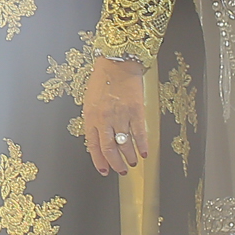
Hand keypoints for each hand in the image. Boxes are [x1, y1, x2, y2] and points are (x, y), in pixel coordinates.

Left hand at [82, 56, 150, 175]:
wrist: (117, 64)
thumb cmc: (102, 80)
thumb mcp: (89, 101)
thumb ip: (93, 120)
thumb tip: (98, 138)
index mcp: (91, 117)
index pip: (93, 146)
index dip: (99, 161)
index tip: (104, 170)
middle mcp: (105, 119)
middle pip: (110, 149)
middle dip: (116, 164)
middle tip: (120, 171)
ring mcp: (121, 116)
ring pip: (125, 145)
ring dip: (129, 157)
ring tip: (132, 162)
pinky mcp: (136, 112)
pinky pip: (140, 134)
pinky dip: (143, 146)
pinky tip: (144, 153)